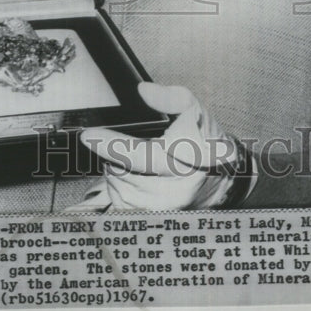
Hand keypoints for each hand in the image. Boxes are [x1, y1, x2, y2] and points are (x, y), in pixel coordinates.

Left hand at [71, 83, 248, 211]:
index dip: (110, 145)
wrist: (223, 180)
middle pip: (121, 170)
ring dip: (117, 170)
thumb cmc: (206, 142)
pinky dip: (121, 186)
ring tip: (137, 161)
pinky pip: (120, 201)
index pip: (137, 154)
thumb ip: (170, 98)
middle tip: (130, 144)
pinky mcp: (152, 219)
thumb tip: (142, 91)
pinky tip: (136, 177)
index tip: (88, 136)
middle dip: (115, 155)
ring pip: (117, 186)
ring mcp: (160, 208)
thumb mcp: (194, 111)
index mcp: (181, 161)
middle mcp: (169, 190)